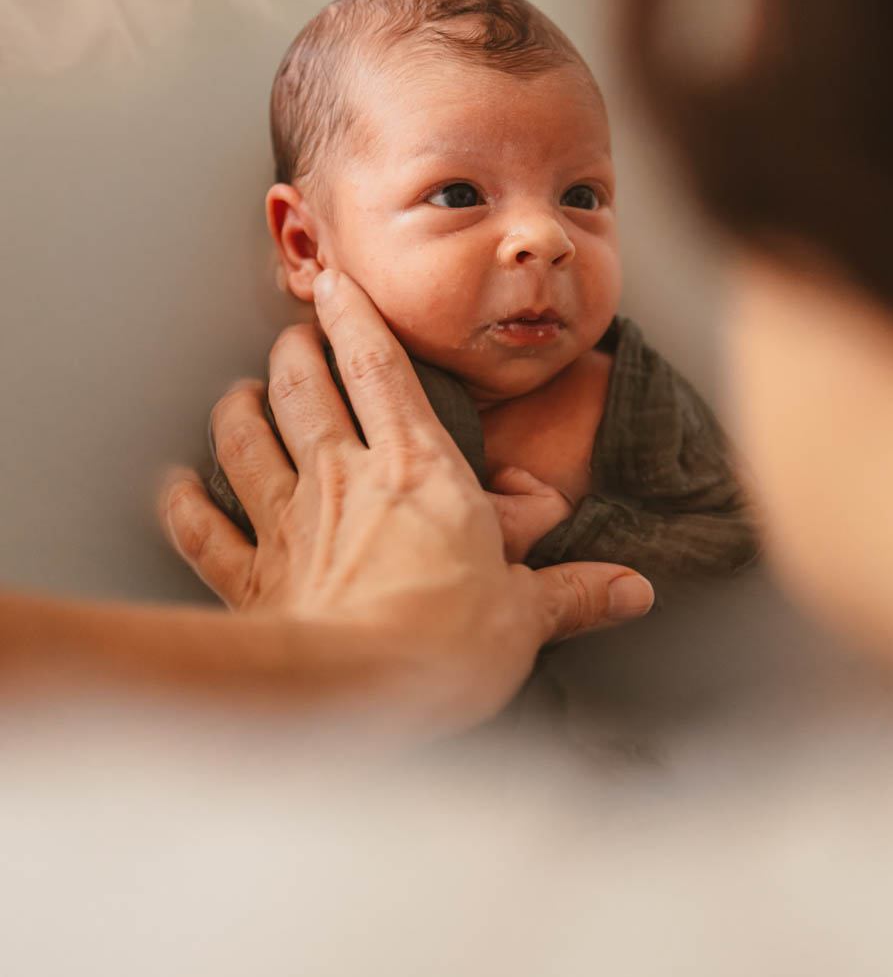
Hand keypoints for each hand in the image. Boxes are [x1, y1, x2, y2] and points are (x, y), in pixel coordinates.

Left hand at [161, 272, 653, 730]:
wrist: (352, 692)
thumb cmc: (441, 646)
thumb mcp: (526, 615)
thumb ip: (575, 593)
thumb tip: (632, 592)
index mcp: (418, 470)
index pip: (380, 370)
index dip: (356, 319)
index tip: (337, 283)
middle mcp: (344, 480)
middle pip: (304, 390)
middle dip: (295, 352)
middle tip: (294, 334)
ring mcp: (289, 524)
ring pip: (247, 442)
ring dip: (239, 411)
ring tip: (238, 393)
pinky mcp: (252, 578)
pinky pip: (205, 530)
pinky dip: (185, 506)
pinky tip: (176, 488)